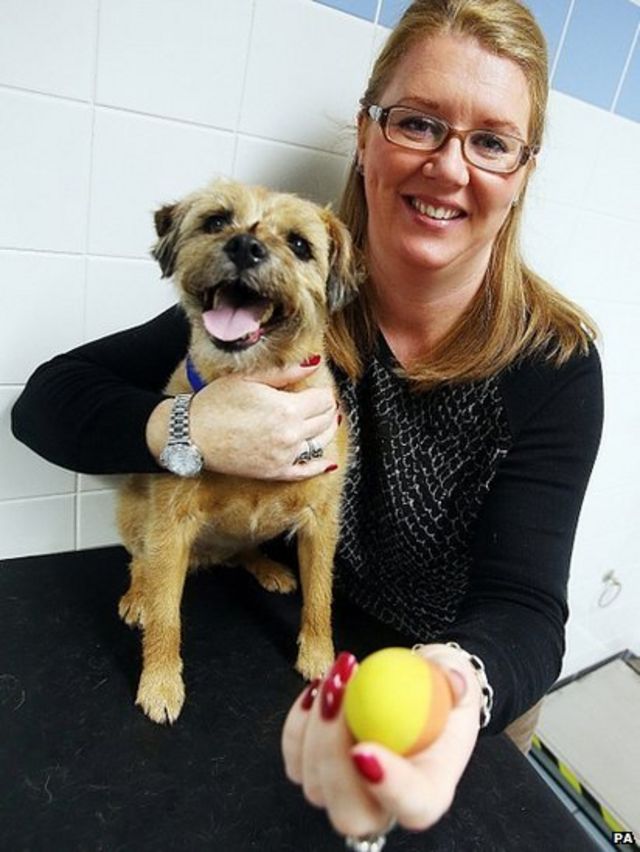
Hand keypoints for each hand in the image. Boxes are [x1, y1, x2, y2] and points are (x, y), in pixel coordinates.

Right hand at [147, 356, 339, 479]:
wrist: (190, 435)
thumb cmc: (215, 403)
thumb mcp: (249, 378)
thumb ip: (285, 372)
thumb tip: (314, 363)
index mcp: (287, 409)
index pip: (324, 399)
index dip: (324, 392)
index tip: (318, 389)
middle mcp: (290, 435)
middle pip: (326, 420)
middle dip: (327, 409)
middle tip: (321, 403)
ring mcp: (284, 456)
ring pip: (321, 443)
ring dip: (327, 431)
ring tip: (327, 422)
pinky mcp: (275, 472)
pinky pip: (306, 471)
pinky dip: (319, 466)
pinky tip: (327, 462)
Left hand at [281, 645, 482, 839]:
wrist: (413, 689)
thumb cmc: (438, 690)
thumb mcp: (455, 677)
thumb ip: (456, 678)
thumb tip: (454, 681)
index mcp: (429, 789)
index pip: (413, 806)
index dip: (389, 786)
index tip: (365, 749)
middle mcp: (384, 804)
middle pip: (350, 810)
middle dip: (332, 753)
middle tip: (340, 693)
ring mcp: (346, 791)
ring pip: (315, 784)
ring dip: (315, 726)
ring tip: (337, 675)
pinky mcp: (317, 770)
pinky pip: (294, 757)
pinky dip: (298, 722)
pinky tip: (318, 687)